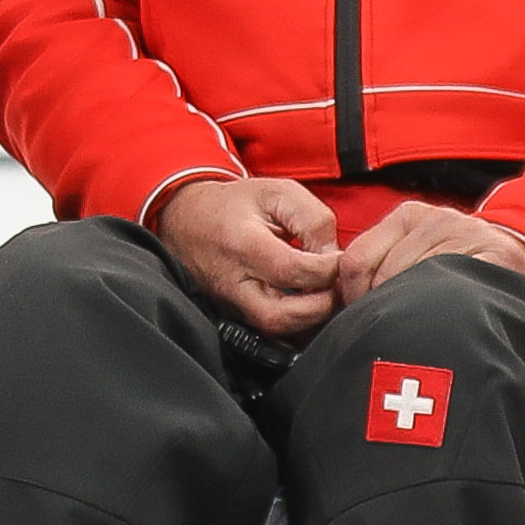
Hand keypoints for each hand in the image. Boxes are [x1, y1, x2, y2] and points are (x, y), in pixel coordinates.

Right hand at [151, 175, 337, 340]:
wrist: (187, 220)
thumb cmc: (232, 206)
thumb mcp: (278, 192)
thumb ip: (314, 220)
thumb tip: (334, 256)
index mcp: (243, 244)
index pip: (293, 271)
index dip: (327, 269)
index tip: (337, 259)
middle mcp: (232, 281)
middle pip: (281, 316)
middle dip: (320, 306)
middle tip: (334, 285)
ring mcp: (230, 304)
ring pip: (275, 331)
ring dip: (310, 319)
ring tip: (322, 293)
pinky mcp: (232, 315)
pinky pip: (269, 332)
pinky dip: (295, 323)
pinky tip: (305, 302)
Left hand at [329, 197, 524, 311]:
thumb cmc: (462, 268)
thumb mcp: (418, 254)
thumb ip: (381, 268)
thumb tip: (338, 305)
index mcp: (408, 216)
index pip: (355, 260)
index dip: (352, 298)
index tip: (365, 319)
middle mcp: (435, 219)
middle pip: (380, 277)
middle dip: (382, 309)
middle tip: (398, 329)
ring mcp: (466, 234)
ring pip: (412, 286)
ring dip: (413, 314)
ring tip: (426, 326)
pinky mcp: (493, 254)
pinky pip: (450, 291)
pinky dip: (443, 312)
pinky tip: (448, 320)